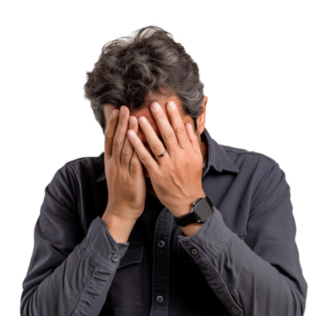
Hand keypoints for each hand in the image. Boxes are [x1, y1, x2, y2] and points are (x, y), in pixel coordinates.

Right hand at [103, 106, 145, 222]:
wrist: (122, 211)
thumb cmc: (123, 192)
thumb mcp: (118, 172)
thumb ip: (121, 158)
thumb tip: (124, 143)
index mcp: (111, 162)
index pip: (110, 139)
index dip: (112, 124)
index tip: (116, 110)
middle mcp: (115, 164)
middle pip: (117, 140)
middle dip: (120, 123)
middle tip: (124, 108)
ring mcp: (123, 171)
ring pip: (125, 149)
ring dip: (129, 133)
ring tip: (133, 118)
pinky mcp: (132, 179)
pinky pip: (134, 162)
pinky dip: (137, 150)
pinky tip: (140, 141)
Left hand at [127, 101, 205, 217]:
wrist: (187, 201)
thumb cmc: (191, 179)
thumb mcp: (196, 159)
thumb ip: (192, 141)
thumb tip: (188, 125)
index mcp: (188, 152)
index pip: (180, 130)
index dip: (174, 116)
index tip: (169, 104)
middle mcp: (178, 157)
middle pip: (168, 134)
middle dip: (161, 118)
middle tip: (153, 105)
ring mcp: (166, 166)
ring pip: (156, 145)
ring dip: (147, 130)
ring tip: (139, 118)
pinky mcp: (157, 174)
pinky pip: (146, 158)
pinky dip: (138, 146)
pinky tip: (131, 136)